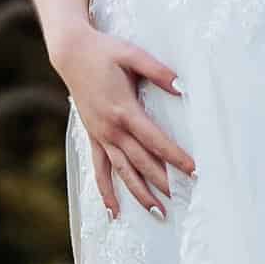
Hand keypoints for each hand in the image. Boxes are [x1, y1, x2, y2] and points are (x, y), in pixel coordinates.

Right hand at [50, 23, 194, 221]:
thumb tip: (181, 86)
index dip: (175, 157)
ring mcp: (101, 135)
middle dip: (163, 181)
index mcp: (124, 110)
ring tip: (158, 212)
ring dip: (140, 193)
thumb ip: (158, 71)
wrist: (72, 53)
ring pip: (123, 171)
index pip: (155, 141)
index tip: (193, 170)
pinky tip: (114, 211)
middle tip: (183, 198)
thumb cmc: (105, 51)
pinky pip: (100, 169)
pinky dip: (106, 191)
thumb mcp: (133, 54)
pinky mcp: (93, 136)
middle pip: (142, 162)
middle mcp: (112, 128)